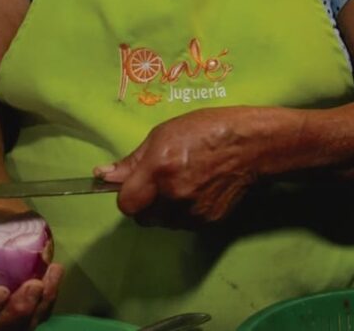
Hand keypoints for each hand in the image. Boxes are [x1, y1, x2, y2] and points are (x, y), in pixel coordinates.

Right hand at [0, 209, 63, 329]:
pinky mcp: (24, 304)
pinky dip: (50, 296)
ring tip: (48, 279)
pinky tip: (55, 272)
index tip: (1, 292)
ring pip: (22, 326)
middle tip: (33, 287)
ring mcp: (4, 313)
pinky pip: (39, 311)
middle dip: (17, 314)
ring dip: (39, 307)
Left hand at [94, 107, 259, 226]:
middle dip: (145, 203)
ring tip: (183, 184)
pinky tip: (198, 191)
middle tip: (160, 183)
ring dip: (165, 208)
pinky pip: (183, 224)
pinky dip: (184, 212)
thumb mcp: (164, 134)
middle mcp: (173, 195)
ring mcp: (192, 213)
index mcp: (159, 169)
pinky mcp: (208, 223)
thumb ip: (133, 160)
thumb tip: (102, 175)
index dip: (127, 195)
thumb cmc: (206, 130)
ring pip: (163, 222)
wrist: (251, 145)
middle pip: (142, 217)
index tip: (135, 185)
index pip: (126, 204)